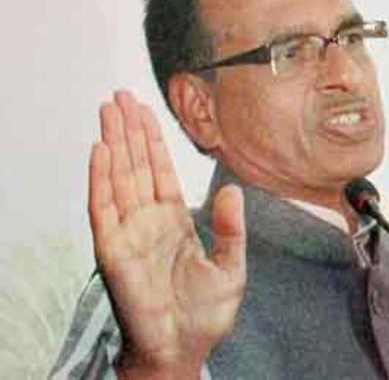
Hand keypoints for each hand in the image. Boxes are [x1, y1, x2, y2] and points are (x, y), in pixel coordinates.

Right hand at [89, 91, 245, 377]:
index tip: (145, 110)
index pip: (160, 171)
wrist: (184, 348)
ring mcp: (129, 233)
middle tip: (120, 95)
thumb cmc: (205, 313)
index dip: (152, 141)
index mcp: (174, 221)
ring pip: (118, 178)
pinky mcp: (114, 250)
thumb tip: (232, 188)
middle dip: (129, 131)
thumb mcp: (231, 266)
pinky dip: (100, 179)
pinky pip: (103, 209)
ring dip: (113, 144)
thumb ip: (231, 228)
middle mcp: (148, 221)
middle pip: (135, 166)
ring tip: (108, 110)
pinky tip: (100, 151)